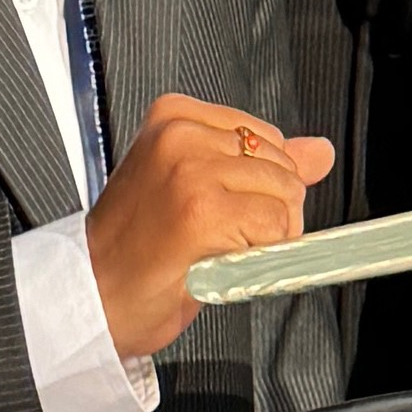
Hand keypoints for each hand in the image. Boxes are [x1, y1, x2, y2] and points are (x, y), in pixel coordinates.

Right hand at [84, 90, 335, 361]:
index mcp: (175, 117)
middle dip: (267, 210)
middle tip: (215, 236)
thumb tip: (319, 151)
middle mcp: (182, 136)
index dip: (259, 184)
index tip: (221, 207)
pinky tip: (219, 263)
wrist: (92, 295)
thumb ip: (261, 164)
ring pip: (285, 198)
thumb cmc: (134, 249)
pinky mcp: (203, 213)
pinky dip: (262, 257)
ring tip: (214, 249)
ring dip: (264, 238)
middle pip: (282, 166)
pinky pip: (276, 231)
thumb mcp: (197, 187)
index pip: (267, 136)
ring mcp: (192, 172)